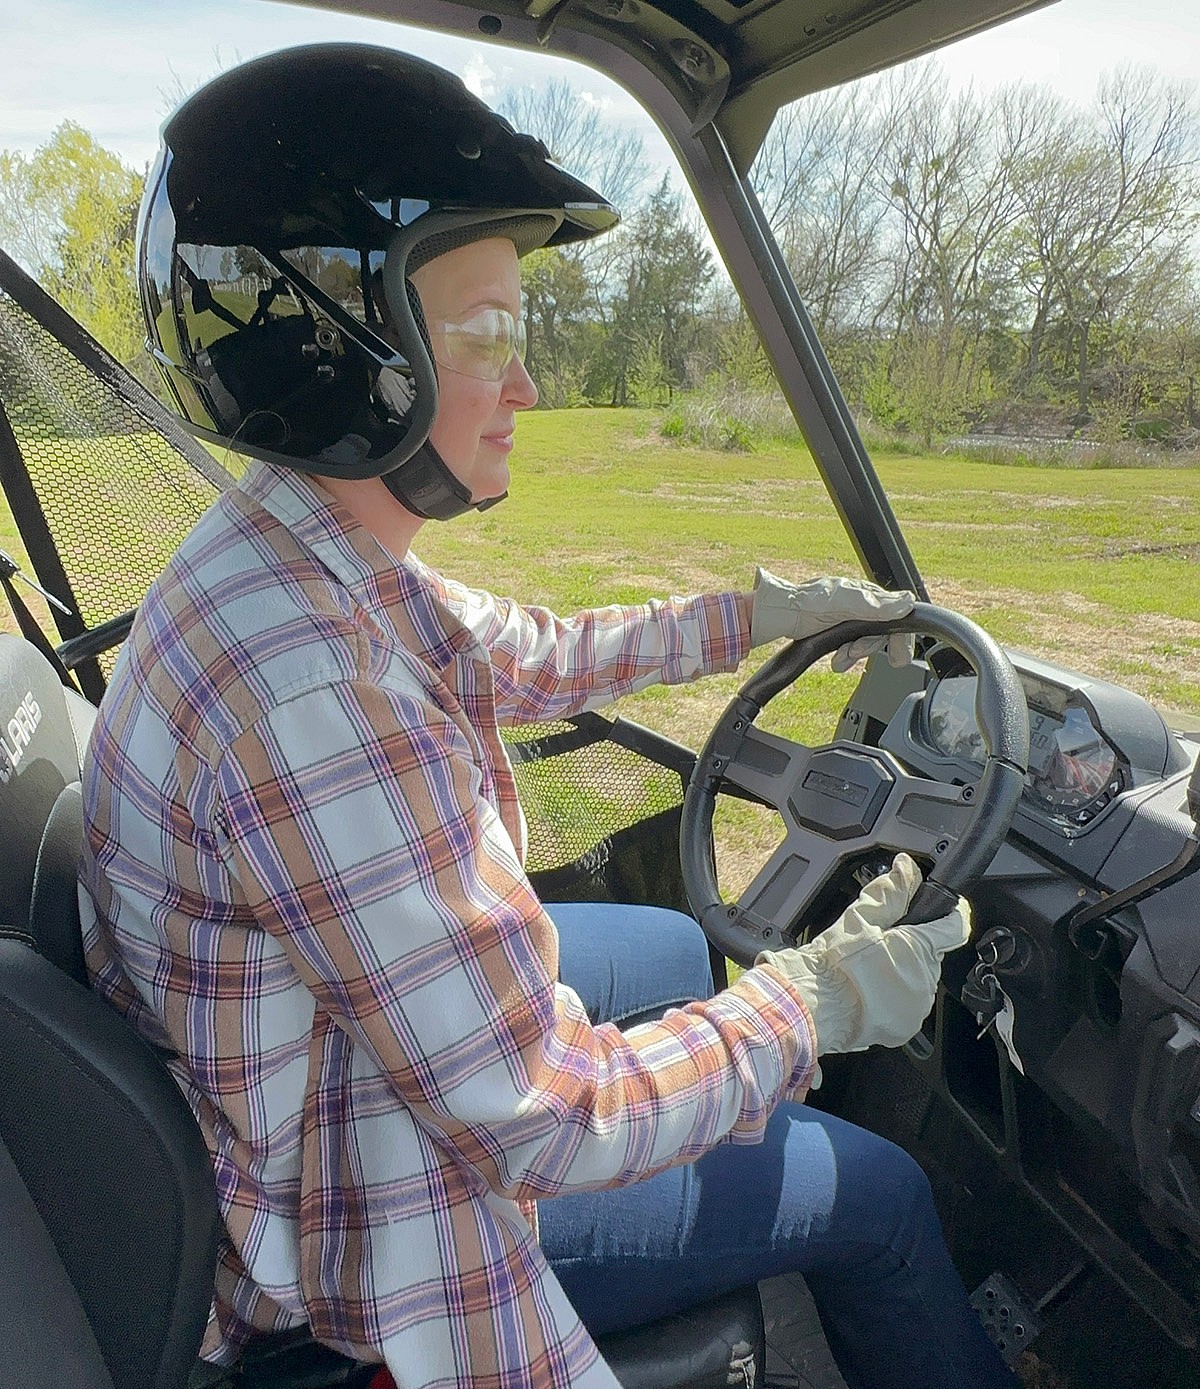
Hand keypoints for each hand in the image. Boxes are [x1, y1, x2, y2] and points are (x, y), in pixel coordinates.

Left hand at [748, 566, 914, 670]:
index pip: (896, 614)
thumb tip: (907, 602)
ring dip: (856, 654)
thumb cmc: (807, 603)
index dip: (900, 636)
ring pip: (865, 641)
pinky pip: (849, 646)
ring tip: (842, 660)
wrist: (777, 614)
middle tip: (862, 657)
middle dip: (872, 648)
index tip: (900, 656)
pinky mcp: (835, 630)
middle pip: (881, 631)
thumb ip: (875, 606)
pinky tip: (837, 662)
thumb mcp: (844, 604)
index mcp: (865, 594)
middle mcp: (859, 604)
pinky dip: (845, 657)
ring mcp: (847, 617)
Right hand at [755, 854, 969, 1053]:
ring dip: (904, 971)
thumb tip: (906, 867)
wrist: (813, 1006)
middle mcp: (925, 979)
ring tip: (871, 970)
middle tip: (881, 945)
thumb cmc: (833, 964)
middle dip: (913, 946)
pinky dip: (895, 997)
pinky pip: (909, 1004)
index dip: (949, 913)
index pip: (955, 925)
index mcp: (919, 947)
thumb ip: (890, 890)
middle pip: (931, 953)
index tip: (943, 910)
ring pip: (919, 979)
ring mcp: (917, 1007)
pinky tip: (870, 991)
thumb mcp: (860, 916)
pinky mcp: (907, 1027)